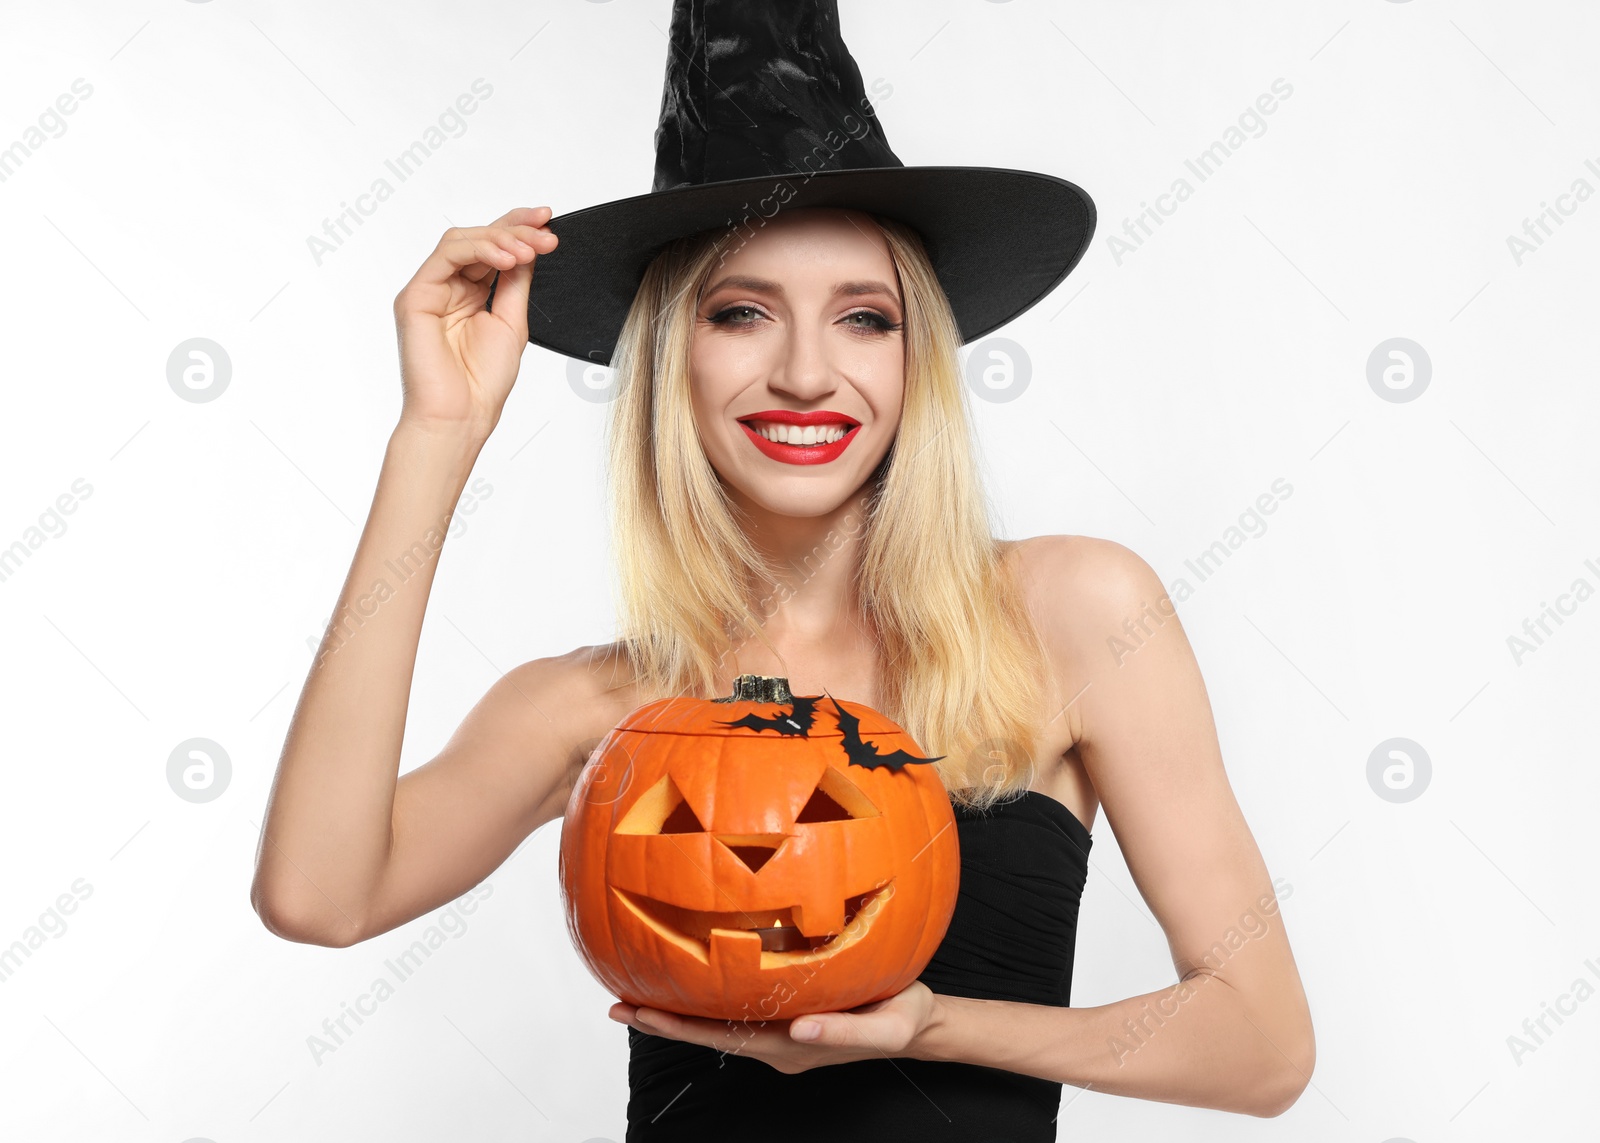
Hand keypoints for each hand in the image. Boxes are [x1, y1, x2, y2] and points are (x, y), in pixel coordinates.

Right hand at [392, 206, 557, 441]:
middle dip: (516, 229)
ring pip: (462, 241)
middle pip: (479, 239)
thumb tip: (528, 246)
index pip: (493, 250)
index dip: (519, 230)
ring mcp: (429, 290)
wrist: (461, 416)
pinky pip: (446, 256)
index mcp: (469, 295)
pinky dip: (479, 249)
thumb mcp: (512, 321)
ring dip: (501, 238)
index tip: (549, 220)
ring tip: (530, 249)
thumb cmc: (482, 381)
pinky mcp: (415, 296)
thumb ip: (515, 282)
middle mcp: (447, 288)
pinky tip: (507, 258)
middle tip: (546, 232)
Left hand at [607, 980, 941, 1075]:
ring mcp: (781, 1028)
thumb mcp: (885, 1026)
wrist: (921, 1020)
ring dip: (681, 1006)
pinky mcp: (790, 1010)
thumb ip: (842, 1028)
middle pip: (709, 1032)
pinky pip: (741, 1003)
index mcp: (791, 1046)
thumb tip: (796, 1028)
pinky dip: (711, 989)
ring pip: (720, 1018)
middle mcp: (778, 1040)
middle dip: (663, 1019)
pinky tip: (695, 970)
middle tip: (616, 1005)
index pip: (722, 1039)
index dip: (679, 1026)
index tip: (639, 1013)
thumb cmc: (905, 1017)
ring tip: (639, 990)